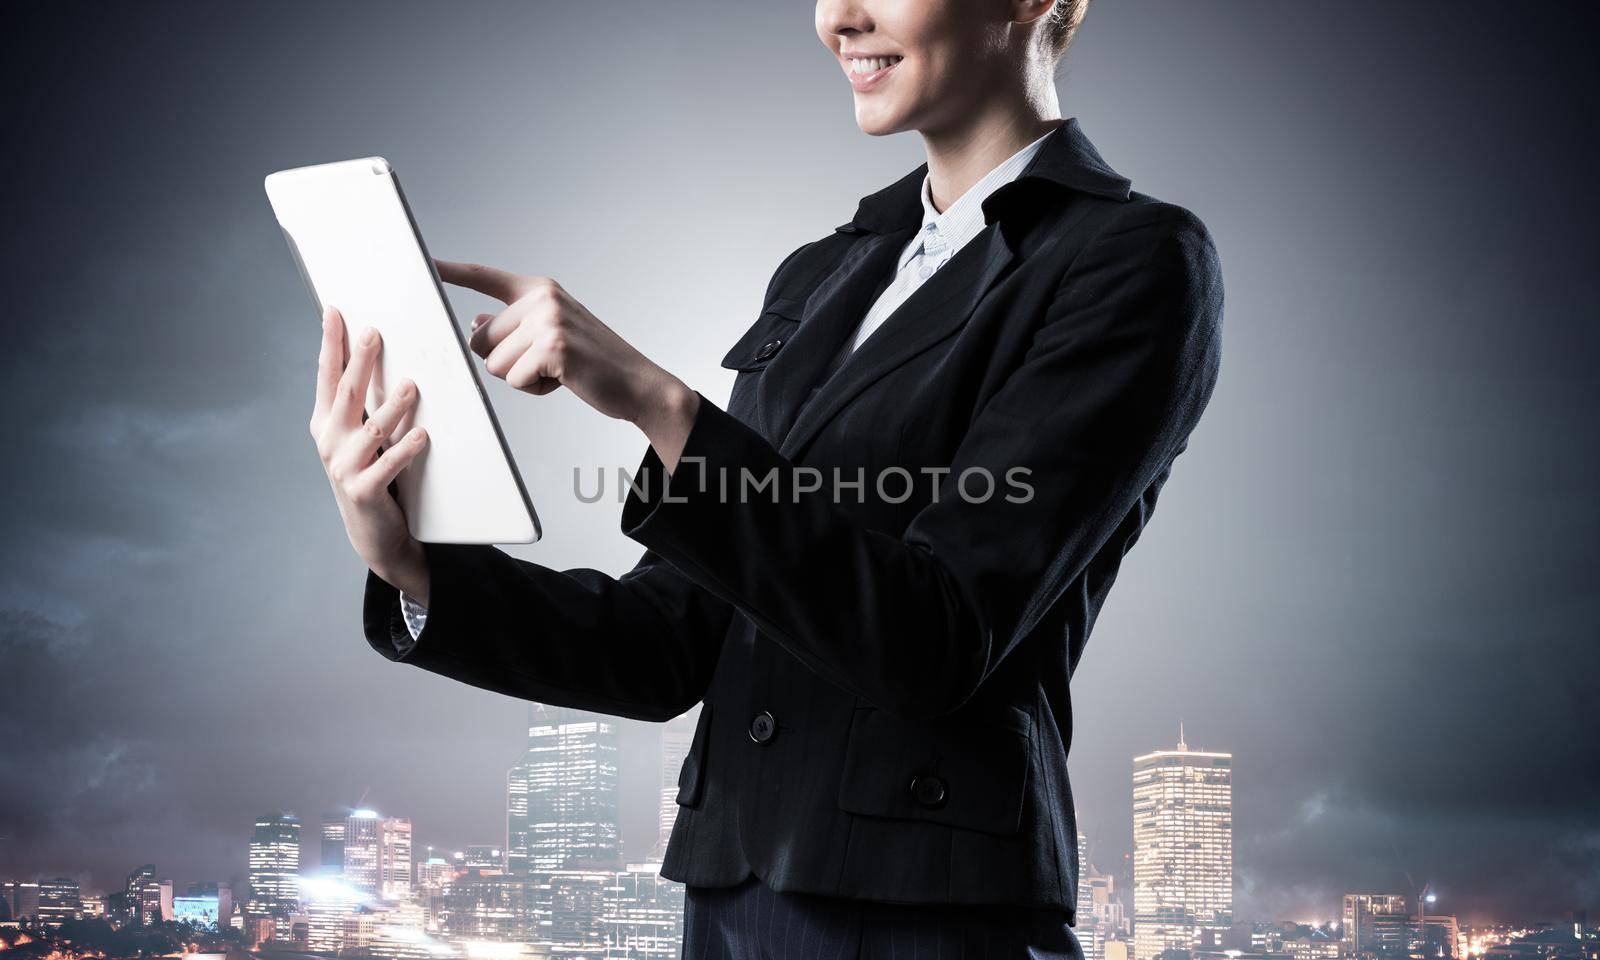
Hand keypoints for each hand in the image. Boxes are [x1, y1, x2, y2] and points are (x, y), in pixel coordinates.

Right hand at [309, 306, 430, 600]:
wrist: (372, 531)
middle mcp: (329, 441)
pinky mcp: (364, 490)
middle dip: (359, 362)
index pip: (327, 375)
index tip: (334, 311)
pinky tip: (423, 434)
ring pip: (372, 428)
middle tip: (373, 333)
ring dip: (393, 406)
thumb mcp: (358, 434)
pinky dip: (407, 448)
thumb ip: (361, 400)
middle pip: (346, 393)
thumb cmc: (368, 470)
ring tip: (412, 386)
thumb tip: (372, 351)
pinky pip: (389, 464)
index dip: (330, 343)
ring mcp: (343, 467)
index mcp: (324, 422)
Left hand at [436, 259, 699, 469]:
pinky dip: (536, 390)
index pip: (486, 278)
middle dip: (505, 361)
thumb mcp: (552, 334)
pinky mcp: (554, 347)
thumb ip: (513, 326)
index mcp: (539, 289)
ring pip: (495, 364)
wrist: (638, 384)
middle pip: (481, 339)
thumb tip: (475, 324)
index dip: (451, 272)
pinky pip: (515, 380)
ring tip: (558, 372)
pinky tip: (564, 380)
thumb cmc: (593, 364)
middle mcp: (542, 298)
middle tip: (546, 363)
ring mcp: (548, 320)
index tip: (424, 262)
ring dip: (521, 378)